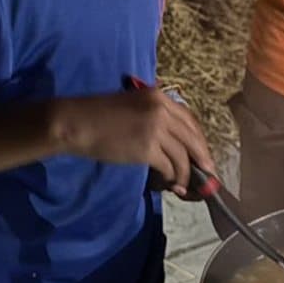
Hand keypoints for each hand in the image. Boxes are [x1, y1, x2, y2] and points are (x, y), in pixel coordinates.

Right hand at [50, 89, 215, 192]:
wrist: (77, 122)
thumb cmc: (98, 116)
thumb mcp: (132, 106)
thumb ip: (153, 116)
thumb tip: (173, 142)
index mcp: (158, 97)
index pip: (189, 120)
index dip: (199, 140)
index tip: (203, 155)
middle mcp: (161, 110)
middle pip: (192, 138)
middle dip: (201, 159)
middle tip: (206, 174)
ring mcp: (155, 128)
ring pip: (183, 156)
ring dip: (185, 174)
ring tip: (181, 186)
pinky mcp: (147, 147)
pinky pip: (169, 166)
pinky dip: (172, 177)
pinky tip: (169, 184)